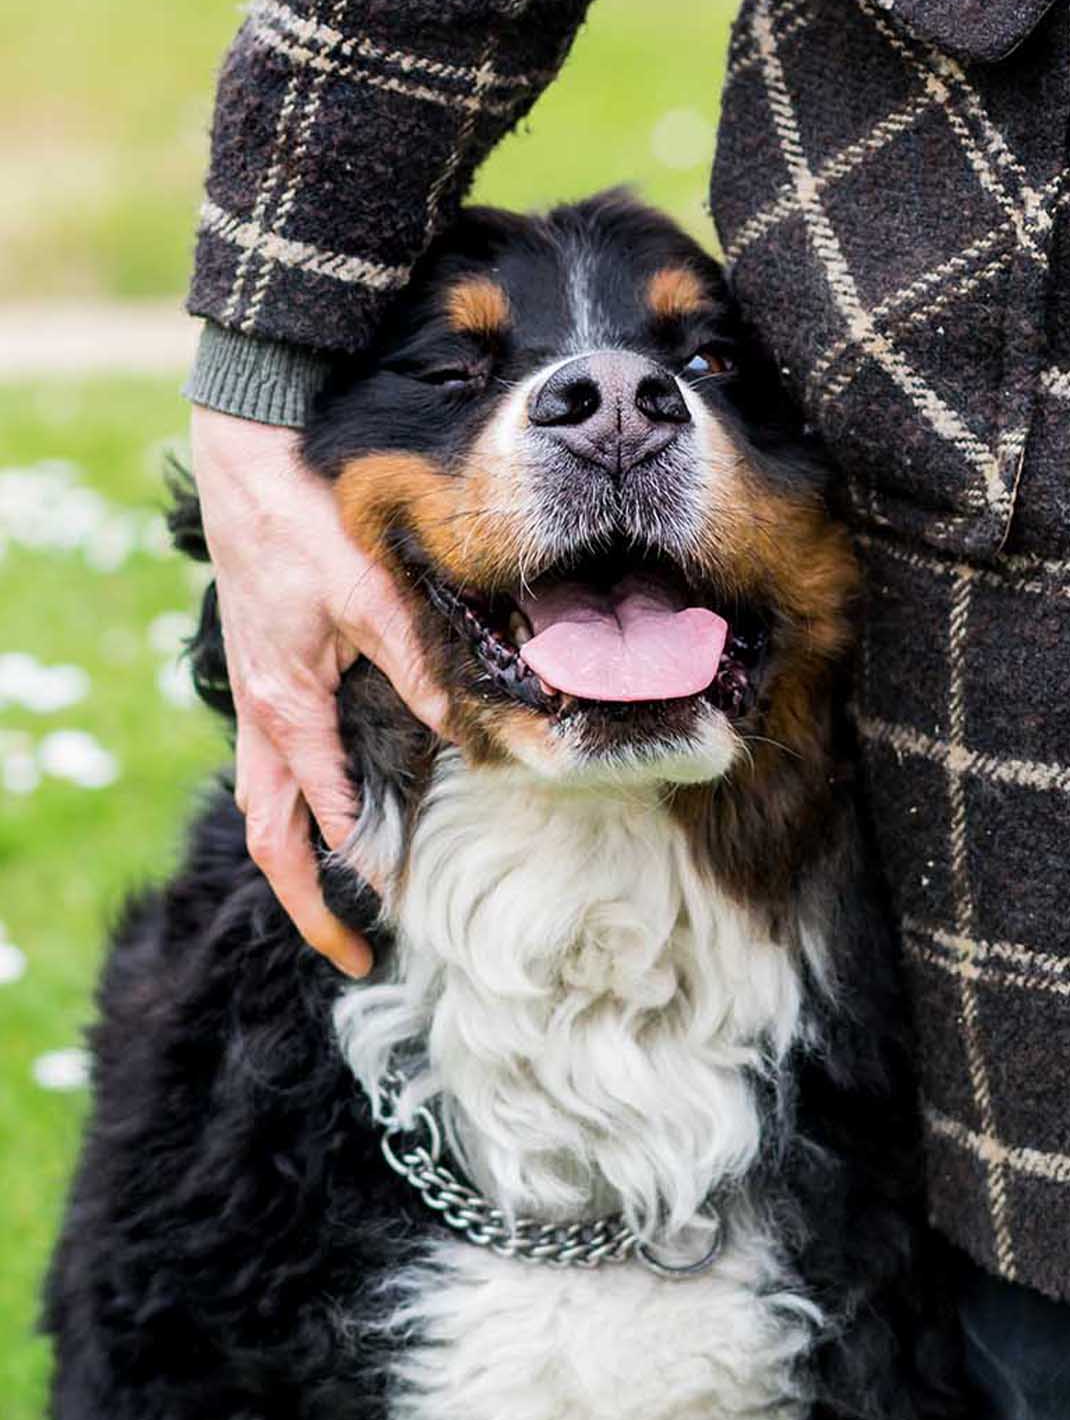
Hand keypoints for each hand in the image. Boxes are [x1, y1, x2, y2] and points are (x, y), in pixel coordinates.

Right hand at [189, 405, 448, 975]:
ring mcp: (257, 699)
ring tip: (338, 906)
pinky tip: (339, 812)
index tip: (399, 912)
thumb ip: (419, 667)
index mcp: (284, 708)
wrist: (248, 463)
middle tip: (354, 956)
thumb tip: (472, 727)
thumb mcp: (371, 597)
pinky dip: (299, 806)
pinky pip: (272, 764)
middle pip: (272, 836)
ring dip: (298, 858)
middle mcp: (261, 716)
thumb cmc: (304, 525)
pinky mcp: (267, 678)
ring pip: (265, 804)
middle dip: (307, 903)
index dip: (357, 872)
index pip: (319, 819)